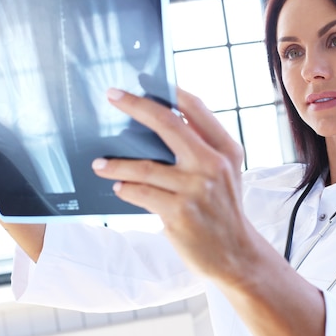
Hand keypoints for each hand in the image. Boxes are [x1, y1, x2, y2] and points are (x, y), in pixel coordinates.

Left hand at [91, 87, 253, 281]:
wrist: (236, 254)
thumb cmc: (224, 208)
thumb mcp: (227, 171)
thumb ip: (204, 145)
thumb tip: (166, 117)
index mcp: (225, 149)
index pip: (195, 108)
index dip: (168, 90)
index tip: (143, 81)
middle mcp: (213, 164)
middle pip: (168, 124)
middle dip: (136, 106)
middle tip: (112, 95)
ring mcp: (195, 189)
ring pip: (144, 165)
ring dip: (116, 164)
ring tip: (99, 164)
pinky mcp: (179, 212)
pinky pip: (140, 192)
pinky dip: (125, 189)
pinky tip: (118, 188)